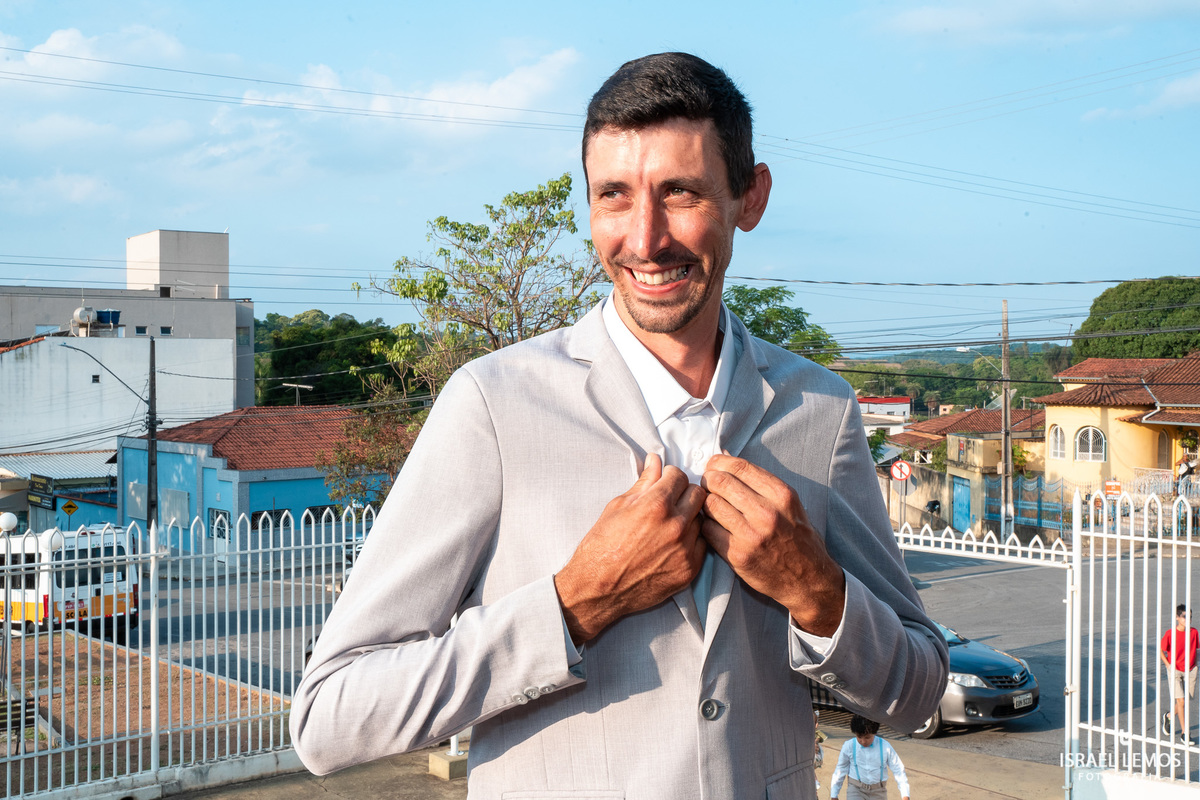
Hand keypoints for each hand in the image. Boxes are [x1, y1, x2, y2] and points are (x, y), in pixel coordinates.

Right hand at [554, 454, 707, 643]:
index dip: (670, 477)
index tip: (664, 483)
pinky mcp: (689, 570)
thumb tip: (655, 461)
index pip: (680, 476)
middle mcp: (675, 526)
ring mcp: (685, 550)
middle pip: (698, 495)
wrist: (598, 589)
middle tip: (670, 501)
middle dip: (684, 493)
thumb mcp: (617, 507)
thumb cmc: (601, 546)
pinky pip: (701, 545)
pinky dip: (691, 541)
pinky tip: (672, 544)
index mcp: (656, 506)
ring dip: (689, 518)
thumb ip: (643, 483)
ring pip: (701, 520)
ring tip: (668, 525)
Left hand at [700, 454, 844, 635]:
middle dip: (709, 480)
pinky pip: (707, 529)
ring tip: (712, 507)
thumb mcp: (789, 504)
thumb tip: (726, 460)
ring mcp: (751, 535)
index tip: (713, 465)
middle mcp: (767, 513)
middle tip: (708, 486)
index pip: (739, 467)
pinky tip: (714, 526)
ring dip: (706, 503)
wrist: (808, 580)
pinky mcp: (737, 555)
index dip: (719, 462)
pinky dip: (707, 525)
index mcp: (781, 495)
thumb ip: (761, 483)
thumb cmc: (797, 538)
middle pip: (719, 482)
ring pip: (710, 504)